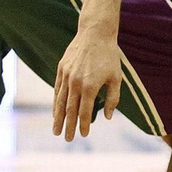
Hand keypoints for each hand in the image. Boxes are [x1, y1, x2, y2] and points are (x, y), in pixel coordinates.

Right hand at [53, 27, 122, 141]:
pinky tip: (55, 111)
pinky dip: (56, 102)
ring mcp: (66, 75)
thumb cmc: (109, 56)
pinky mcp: (61, 68)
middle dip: (68, 126)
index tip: (84, 135)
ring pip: (60, 101)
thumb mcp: (116, 78)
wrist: (95, 33)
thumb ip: (112, 99)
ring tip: (56, 130)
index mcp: (89, 86)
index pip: (84, 112)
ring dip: (57, 117)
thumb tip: (107, 117)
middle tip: (67, 139)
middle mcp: (75, 82)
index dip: (84, 125)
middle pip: (69, 110)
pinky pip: (57, 89)